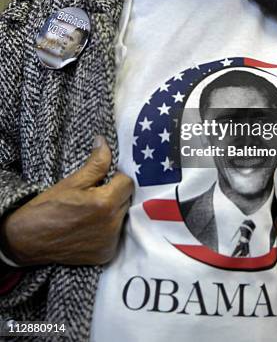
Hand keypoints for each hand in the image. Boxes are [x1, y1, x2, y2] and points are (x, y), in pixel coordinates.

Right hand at [0, 136, 133, 266]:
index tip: (102, 180)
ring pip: (122, 217)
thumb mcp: (72, 181)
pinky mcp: (105, 255)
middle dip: (115, 194)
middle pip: (127, 200)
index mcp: (105, 203)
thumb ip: (96, 163)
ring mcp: (109, 242)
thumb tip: (105, 142)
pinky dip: (107, 229)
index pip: (127, 182)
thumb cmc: (48, 207)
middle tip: (94, 194)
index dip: (115, 178)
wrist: (28, 240)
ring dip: (113, 212)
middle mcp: (112, 225)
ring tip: (91, 211)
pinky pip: (115, 235)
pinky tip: (90, 226)